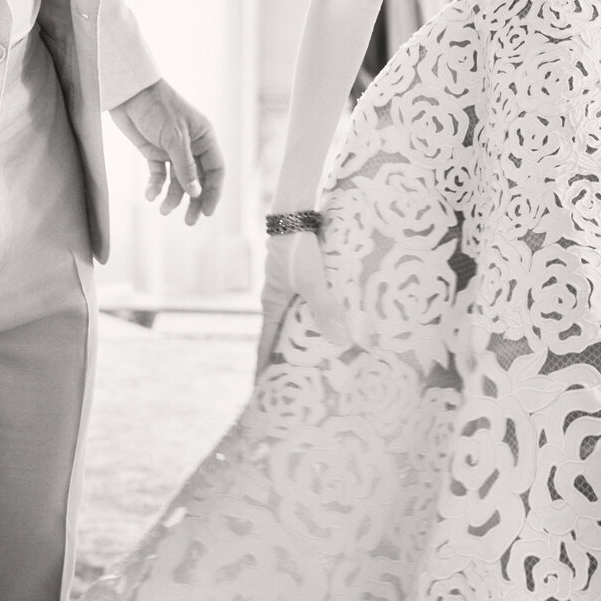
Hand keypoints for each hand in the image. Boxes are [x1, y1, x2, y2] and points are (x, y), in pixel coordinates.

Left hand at [109, 79, 224, 224]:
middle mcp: (191, 145)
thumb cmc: (157, 107)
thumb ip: (186, 167)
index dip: (213, 192)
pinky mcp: (153, 151)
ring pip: (177, 181)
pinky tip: (150, 195)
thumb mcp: (174, 138)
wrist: (128, 91)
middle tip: (189, 221)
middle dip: (194, 200)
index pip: (216, 170)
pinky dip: (155, 186)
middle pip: (198, 180)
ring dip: (172, 196)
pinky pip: (158, 174)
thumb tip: (196, 194)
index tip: (207, 212)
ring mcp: (172, 149)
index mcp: (204, 138)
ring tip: (163, 210)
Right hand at [255, 230, 349, 377]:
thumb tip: (340, 342)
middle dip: (287, 355)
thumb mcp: (311, 281)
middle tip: (298, 380)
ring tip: (322, 354)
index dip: (263, 366)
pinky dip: (319, 313)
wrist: (296, 211)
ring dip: (306, 333)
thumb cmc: (297, 248)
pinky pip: (310, 300)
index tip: (260, 389)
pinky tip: (335, 319)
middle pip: (281, 331)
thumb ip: (325, 309)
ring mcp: (291, 283)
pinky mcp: (304, 271)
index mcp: (272, 302)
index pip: (264, 342)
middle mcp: (279, 295)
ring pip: (297, 315)